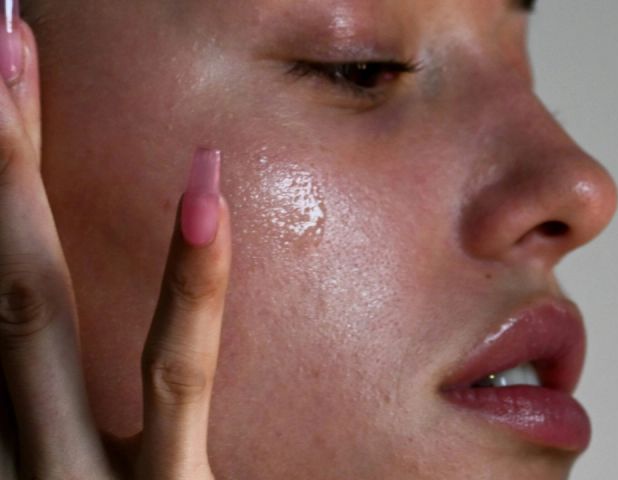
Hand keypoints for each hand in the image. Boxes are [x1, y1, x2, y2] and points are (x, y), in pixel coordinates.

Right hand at [0, 9, 230, 478]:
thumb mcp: (62, 477)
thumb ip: (36, 419)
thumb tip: (15, 339)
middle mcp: (8, 449)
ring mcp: (69, 478)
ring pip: (31, 318)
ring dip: (15, 188)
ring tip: (12, 59)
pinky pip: (173, 383)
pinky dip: (189, 289)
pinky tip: (203, 191)